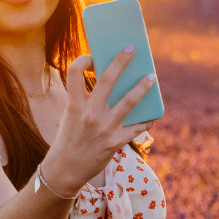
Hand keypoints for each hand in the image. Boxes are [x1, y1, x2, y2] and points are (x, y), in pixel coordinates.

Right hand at [42, 48, 154, 194]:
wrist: (65, 170)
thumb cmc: (69, 139)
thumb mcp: (71, 116)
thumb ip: (87, 100)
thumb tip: (115, 84)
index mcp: (74, 105)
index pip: (74, 72)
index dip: (82, 60)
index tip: (91, 56)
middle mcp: (89, 114)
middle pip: (107, 80)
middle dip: (121, 61)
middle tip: (131, 49)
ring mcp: (104, 128)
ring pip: (129, 101)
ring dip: (142, 86)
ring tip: (151, 76)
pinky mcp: (116, 142)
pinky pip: (137, 126)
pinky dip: (146, 119)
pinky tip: (153, 113)